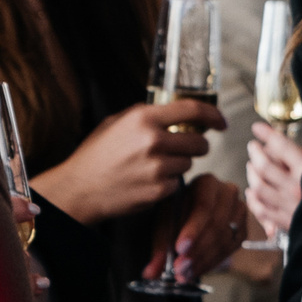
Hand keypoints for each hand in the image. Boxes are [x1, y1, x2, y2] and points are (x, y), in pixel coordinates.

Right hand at [31, 99, 223, 225]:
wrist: (79, 189)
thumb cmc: (96, 155)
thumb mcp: (116, 122)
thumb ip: (145, 115)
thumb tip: (174, 112)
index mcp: (143, 118)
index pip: (192, 110)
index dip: (213, 115)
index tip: (221, 121)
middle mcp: (153, 141)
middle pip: (199, 142)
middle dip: (197, 145)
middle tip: (186, 148)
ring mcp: (157, 168)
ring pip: (189, 164)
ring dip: (180, 164)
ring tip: (156, 165)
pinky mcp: (158, 191)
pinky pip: (178, 183)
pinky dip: (168, 183)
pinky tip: (148, 181)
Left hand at [144, 173, 245, 281]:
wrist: (192, 213)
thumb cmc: (177, 212)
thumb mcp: (165, 223)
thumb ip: (160, 246)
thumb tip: (150, 273)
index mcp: (206, 183)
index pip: (203, 206)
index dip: (192, 229)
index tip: (179, 249)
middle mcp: (228, 194)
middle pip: (216, 225)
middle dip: (196, 251)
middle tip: (180, 269)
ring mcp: (239, 212)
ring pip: (224, 239)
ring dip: (203, 260)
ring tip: (184, 275)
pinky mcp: (242, 230)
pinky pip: (230, 249)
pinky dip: (212, 263)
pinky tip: (197, 271)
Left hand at [246, 119, 301, 239]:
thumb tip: (284, 144)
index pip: (281, 147)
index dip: (266, 134)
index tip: (257, 127)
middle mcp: (295, 188)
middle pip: (264, 166)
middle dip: (255, 153)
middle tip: (253, 146)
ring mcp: (288, 206)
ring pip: (259, 187)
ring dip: (251, 174)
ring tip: (251, 166)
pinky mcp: (285, 222)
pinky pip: (261, 210)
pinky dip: (253, 199)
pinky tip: (252, 192)